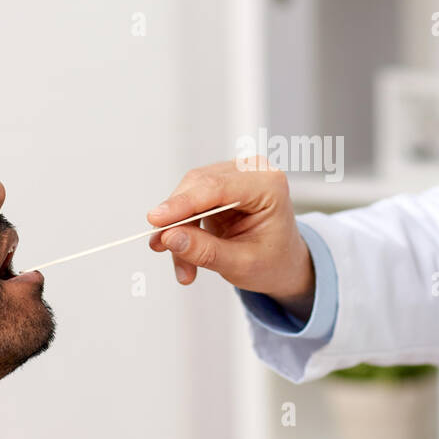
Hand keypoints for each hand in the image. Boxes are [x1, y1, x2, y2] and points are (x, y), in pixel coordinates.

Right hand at [147, 157, 314, 318]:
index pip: (217, 187)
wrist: (283, 263)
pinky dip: (182, 228)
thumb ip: (205, 251)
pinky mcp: (219, 184)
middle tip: (160, 247)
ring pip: (188, 193)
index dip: (183, 203)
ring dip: (178, 229)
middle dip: (176, 220)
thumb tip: (169, 237)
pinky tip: (183, 254)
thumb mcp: (242, 265)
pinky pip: (188, 201)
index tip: (155, 220)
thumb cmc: (273, 262)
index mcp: (269, 185)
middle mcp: (252, 171)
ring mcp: (234, 174)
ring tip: (183, 268)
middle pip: (198, 185)